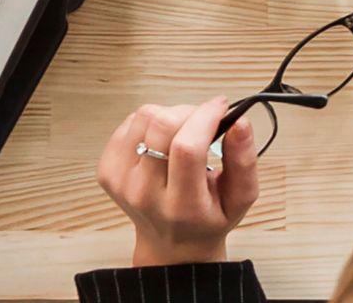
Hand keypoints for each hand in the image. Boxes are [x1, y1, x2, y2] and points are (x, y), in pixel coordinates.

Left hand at [96, 96, 259, 267]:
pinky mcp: (107, 171)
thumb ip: (244, 160)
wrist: (170, 245)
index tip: (222, 107)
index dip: (206, 116)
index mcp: (181, 205)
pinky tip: (163, 140)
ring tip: (184, 132)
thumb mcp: (241, 198)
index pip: (187, 148)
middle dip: (191, 111)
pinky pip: (129, 122)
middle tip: (204, 122)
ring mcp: (121, 182)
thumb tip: (240, 122)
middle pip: (161, 126)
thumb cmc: (207, 218)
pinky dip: (151, 122)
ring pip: (145, 117)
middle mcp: (144, 194)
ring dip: (171, 114)